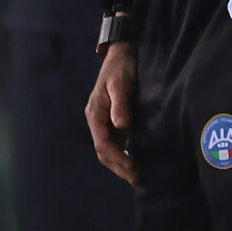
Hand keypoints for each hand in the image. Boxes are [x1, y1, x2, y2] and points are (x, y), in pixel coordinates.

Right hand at [86, 41, 138, 183]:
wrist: (123, 53)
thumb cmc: (121, 67)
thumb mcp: (121, 83)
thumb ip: (121, 104)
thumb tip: (121, 125)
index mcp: (95, 113)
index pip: (102, 143)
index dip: (117, 158)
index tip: (132, 167)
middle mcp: (98, 120)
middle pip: (103, 151)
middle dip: (118, 166)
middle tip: (136, 177)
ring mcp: (106, 122)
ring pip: (109, 150)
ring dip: (120, 164)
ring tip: (136, 175)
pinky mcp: (115, 121)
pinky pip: (116, 143)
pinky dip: (124, 155)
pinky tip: (135, 161)